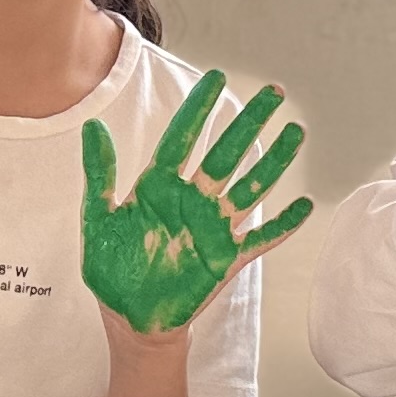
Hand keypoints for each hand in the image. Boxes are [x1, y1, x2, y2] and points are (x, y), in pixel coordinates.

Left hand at [81, 70, 312, 333]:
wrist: (129, 319)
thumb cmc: (112, 270)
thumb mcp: (98, 219)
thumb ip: (99, 175)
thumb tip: (92, 125)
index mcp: (158, 186)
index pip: (183, 138)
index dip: (200, 108)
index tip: (217, 77)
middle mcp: (191, 200)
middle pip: (226, 154)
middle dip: (249, 123)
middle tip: (274, 93)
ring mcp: (212, 228)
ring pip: (249, 187)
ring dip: (272, 162)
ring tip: (295, 132)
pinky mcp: (225, 258)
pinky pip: (260, 238)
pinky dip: (282, 225)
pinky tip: (303, 205)